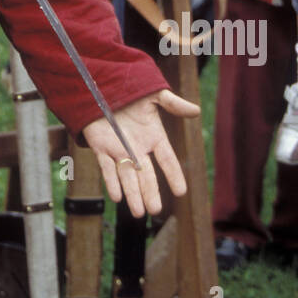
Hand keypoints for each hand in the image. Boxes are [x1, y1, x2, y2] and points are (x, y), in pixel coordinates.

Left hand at [82, 89, 199, 217]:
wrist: (101, 85)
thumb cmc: (130, 89)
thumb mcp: (154, 95)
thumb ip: (173, 104)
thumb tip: (197, 111)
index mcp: (153, 136)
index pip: (167, 159)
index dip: (174, 174)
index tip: (181, 192)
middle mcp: (137, 148)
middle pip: (146, 175)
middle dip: (150, 192)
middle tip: (155, 210)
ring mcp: (119, 149)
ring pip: (127, 176)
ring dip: (132, 194)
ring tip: (138, 212)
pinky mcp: (101, 147)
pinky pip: (106, 167)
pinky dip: (111, 181)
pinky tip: (116, 196)